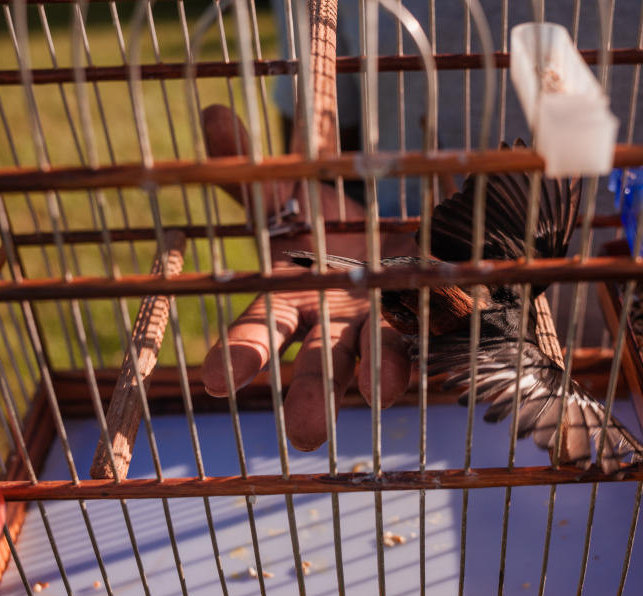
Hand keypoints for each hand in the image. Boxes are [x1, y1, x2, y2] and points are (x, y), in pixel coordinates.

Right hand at [199, 105, 413, 450]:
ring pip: (377, 360)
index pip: (258, 331)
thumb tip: (212, 113)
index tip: (217, 381)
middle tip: (303, 433)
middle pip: (317, 364)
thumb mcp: (292, 196)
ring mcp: (382, 332)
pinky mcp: (429, 328)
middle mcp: (333, 326)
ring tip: (379, 390)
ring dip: (377, 375)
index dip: (239, 354)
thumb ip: (252, 172)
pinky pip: (428, 341)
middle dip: (310, 395)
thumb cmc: (333, 233)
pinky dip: (427, 349)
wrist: (402, 239)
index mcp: (292, 299)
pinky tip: (430, 359)